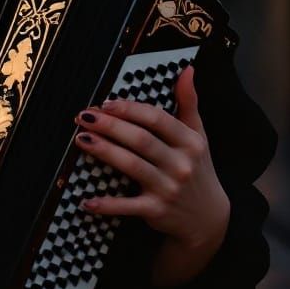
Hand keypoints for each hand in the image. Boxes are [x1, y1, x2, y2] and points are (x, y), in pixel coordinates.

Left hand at [72, 65, 230, 287]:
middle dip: (110, 126)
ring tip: (80, 139)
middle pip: (141, 140)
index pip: (157, 119)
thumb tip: (187, 69)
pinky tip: (86, 200)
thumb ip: (189, 102)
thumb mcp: (198, 135)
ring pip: (132, 166)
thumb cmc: (197, 168)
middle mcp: (181, 164)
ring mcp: (169, 189)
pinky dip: (107, 205)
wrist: (209, 219)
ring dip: (105, 152)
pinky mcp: (157, 211)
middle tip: (84, 116)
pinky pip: (128, 206)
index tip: (105, 102)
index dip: (130, 109)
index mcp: (189, 142)